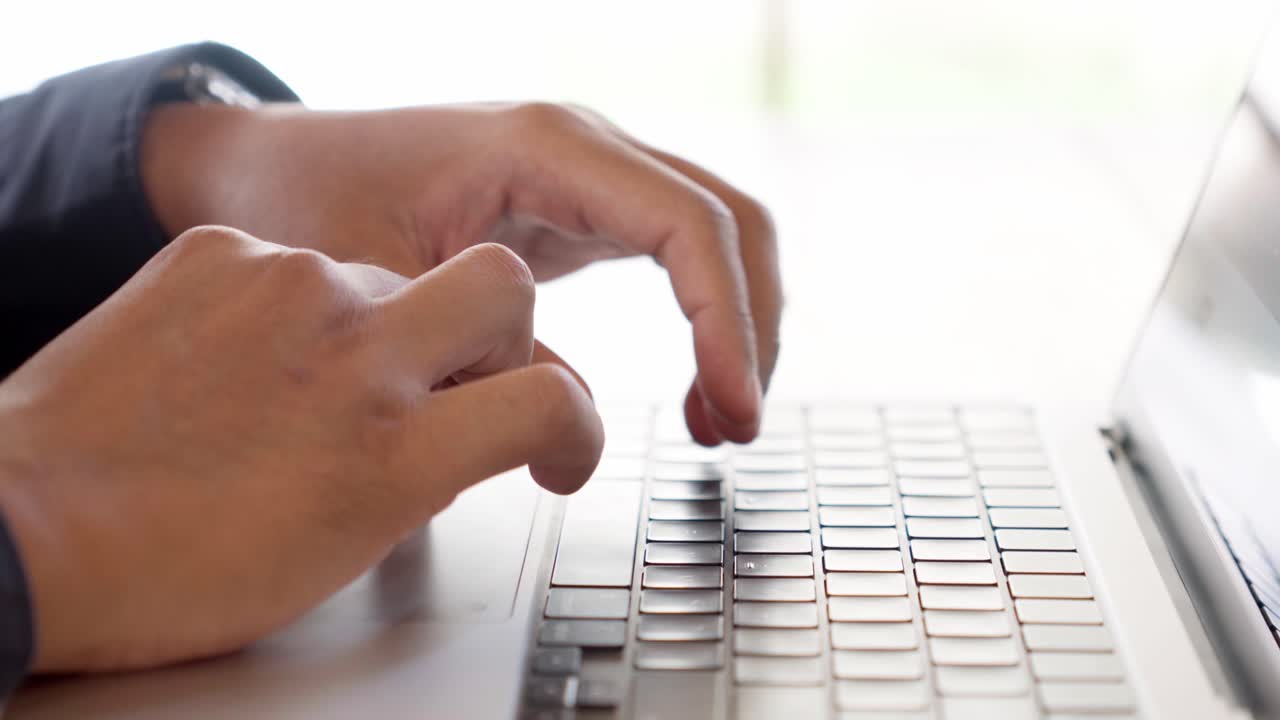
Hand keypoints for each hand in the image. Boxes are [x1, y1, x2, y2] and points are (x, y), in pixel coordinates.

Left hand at [0, 227, 601, 671]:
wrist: (20, 527)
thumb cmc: (173, 569)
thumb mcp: (342, 549)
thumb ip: (427, 472)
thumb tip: (464, 430)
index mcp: (391, 453)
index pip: (551, 399)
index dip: (574, 424)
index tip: (554, 439)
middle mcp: (353, 352)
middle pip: (502, 287)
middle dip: (501, 333)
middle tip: (459, 375)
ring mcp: (285, 286)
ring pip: (394, 276)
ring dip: (381, 325)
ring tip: (308, 384)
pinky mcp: (220, 251)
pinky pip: (301, 260)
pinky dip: (293, 308)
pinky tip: (243, 357)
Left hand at [141, 101, 781, 443]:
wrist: (271, 169)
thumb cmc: (308, 201)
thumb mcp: (382, 283)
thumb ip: (480, 354)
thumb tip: (569, 427)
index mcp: (545, 147)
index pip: (688, 224)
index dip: (726, 321)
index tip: (731, 406)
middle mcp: (585, 148)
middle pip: (731, 222)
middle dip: (750, 327)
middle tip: (733, 426)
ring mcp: (590, 175)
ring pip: (718, 238)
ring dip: (738, 327)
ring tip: (717, 421)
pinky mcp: (582, 210)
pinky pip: (681, 257)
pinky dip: (706, 323)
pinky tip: (692, 389)